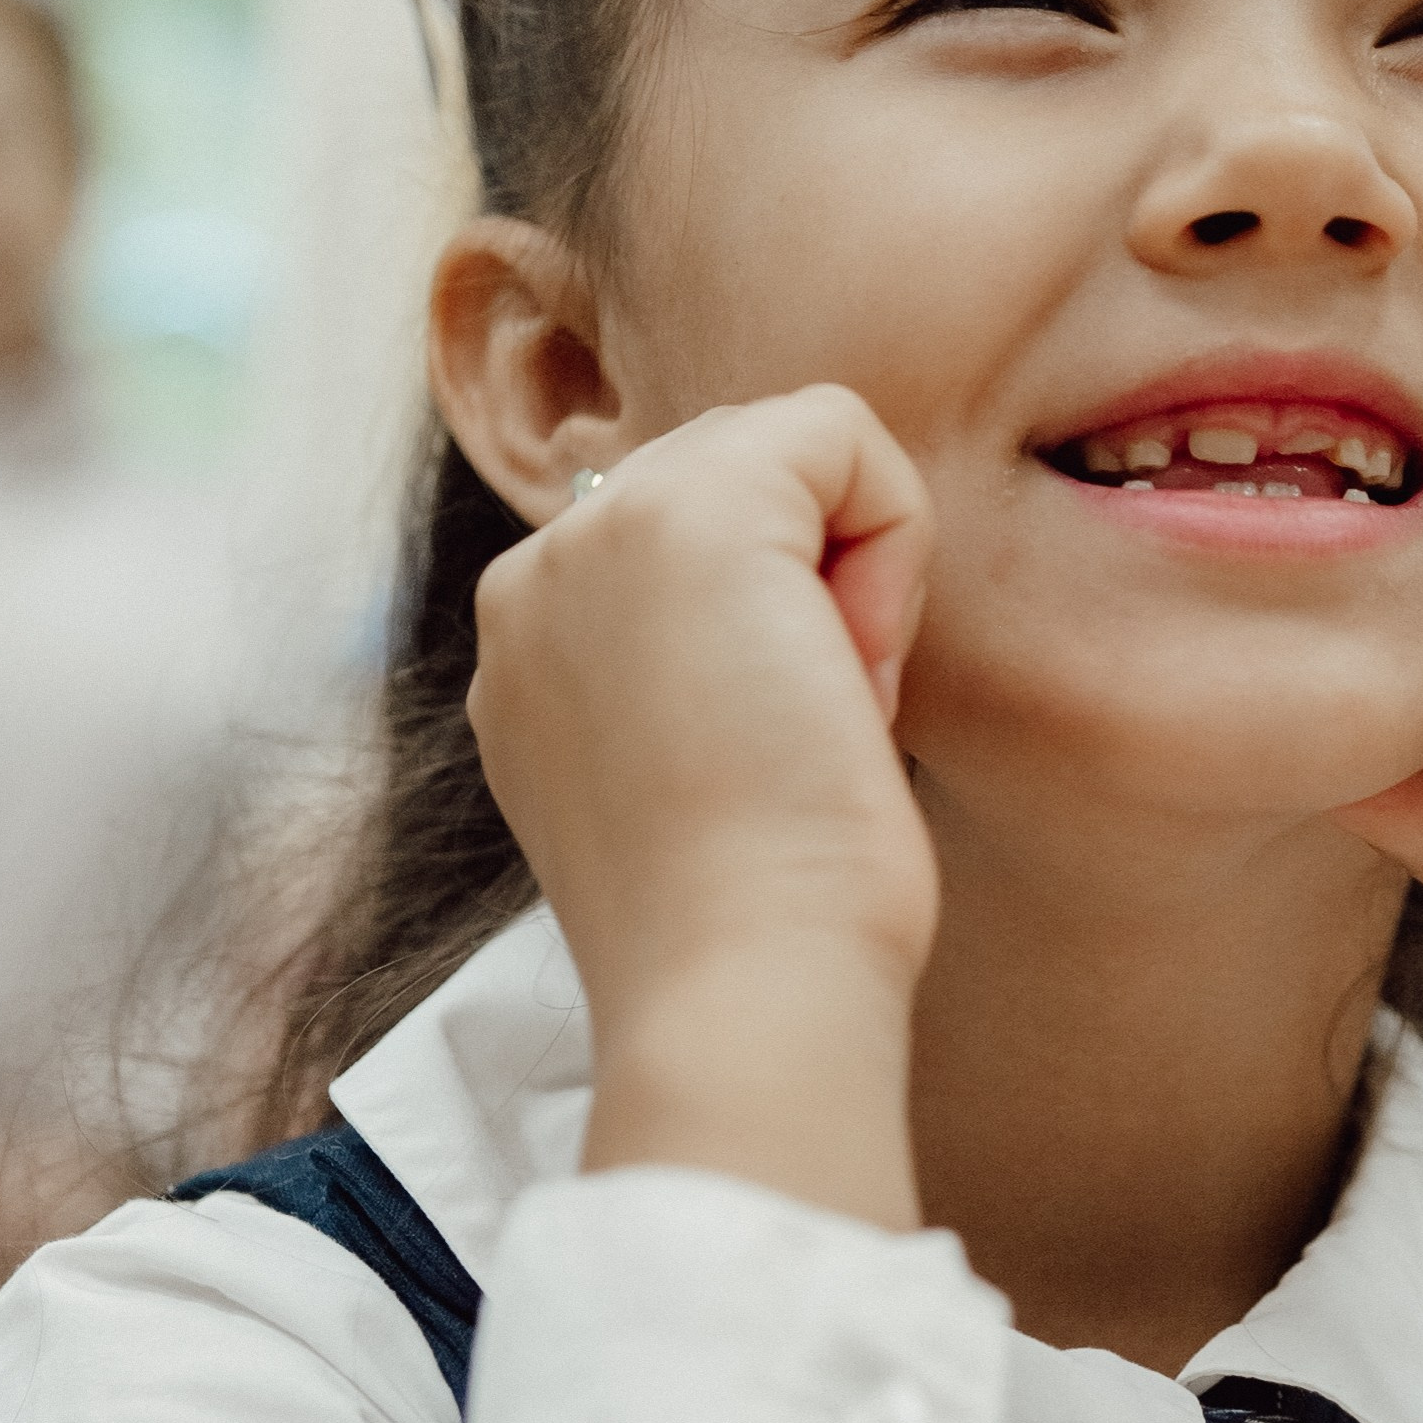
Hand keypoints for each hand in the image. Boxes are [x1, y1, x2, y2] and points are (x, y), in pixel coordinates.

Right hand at [468, 387, 935, 1222]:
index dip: (778, 627)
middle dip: (816, 582)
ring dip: (850, 570)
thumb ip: (696, 671)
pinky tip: (853, 670)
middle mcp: (533, 580)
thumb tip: (791, 613)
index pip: (688, 541)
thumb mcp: (696, 773)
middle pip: (737, 473)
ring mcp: (589, 538)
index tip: (775, 759)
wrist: (743, 990)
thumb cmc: (760, 927)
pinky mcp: (689, 513)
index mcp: (528, 650)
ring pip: (788, 449)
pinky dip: (893, 538)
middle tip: (809, 736)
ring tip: (822, 711)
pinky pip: (842, 432)